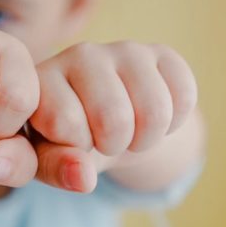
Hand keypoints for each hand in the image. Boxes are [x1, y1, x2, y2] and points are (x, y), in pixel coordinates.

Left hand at [30, 41, 197, 190]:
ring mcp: (122, 49)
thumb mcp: (45, 159)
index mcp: (41, 78)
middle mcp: (78, 54)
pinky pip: (184, 96)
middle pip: (114, 118)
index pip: (65, 122)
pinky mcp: (160, 52)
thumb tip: (83, 177)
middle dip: (114, 145)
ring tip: (127, 133)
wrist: (103, 124)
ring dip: (146, 139)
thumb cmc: (64, 142)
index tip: (69, 143)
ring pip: (155, 111)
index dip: (75, 150)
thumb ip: (53, 168)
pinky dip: (174, 123)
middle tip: (103, 140)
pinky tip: (150, 116)